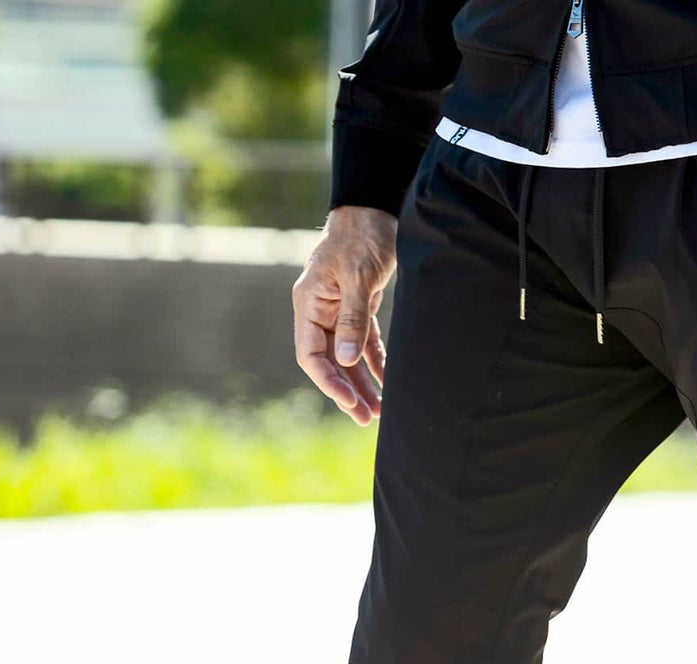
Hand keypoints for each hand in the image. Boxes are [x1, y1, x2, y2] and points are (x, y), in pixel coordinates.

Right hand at [292, 205, 398, 424]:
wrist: (375, 211)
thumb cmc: (361, 237)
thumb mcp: (357, 278)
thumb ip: (352, 319)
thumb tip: (345, 359)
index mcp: (309, 304)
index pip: (311, 354)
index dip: (327, 381)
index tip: (347, 401)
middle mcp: (320, 311)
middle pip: (330, 362)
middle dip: (346, 392)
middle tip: (364, 419)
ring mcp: (339, 311)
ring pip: (348, 358)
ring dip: (362, 384)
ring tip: (377, 411)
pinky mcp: (359, 308)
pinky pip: (364, 344)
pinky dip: (375, 364)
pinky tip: (386, 384)